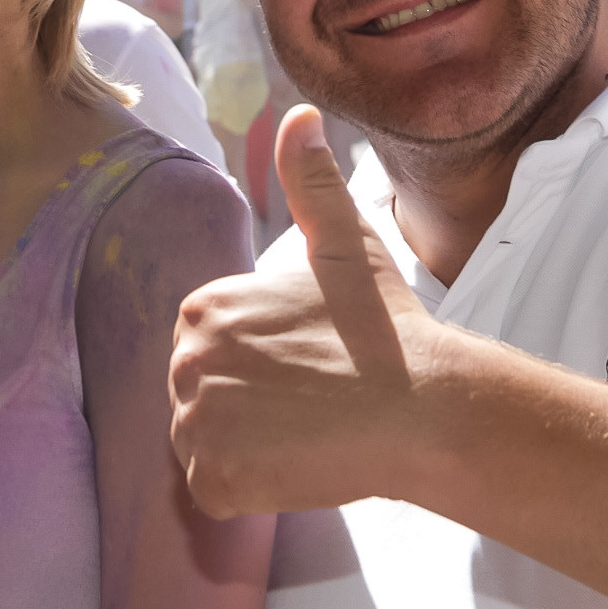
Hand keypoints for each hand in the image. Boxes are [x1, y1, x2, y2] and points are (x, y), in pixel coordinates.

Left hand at [168, 105, 444, 517]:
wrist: (423, 407)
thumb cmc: (386, 330)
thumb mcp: (344, 244)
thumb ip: (310, 181)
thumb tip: (299, 117)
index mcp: (202, 307)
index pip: (208, 351)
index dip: (257, 367)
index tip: (305, 368)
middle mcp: (184, 359)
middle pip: (200, 397)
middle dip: (247, 407)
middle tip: (310, 406)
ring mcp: (195, 421)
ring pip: (204, 444)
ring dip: (246, 450)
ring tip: (306, 434)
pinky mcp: (214, 477)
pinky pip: (212, 491)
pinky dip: (248, 488)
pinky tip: (295, 466)